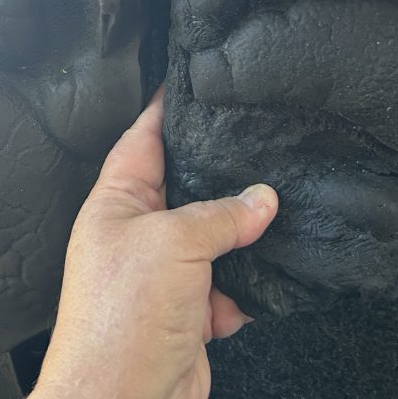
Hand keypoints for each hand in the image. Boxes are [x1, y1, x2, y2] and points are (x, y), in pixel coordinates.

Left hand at [31, 88, 277, 398]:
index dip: (164, 109)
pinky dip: (249, 288)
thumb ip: (220, 215)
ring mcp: (164, 277)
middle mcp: (138, 236)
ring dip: (244, 235)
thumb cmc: (121, 318)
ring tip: (281, 207)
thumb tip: (263, 198)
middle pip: (185, 189)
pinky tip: (273, 276)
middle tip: (257, 140)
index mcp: (117, 205)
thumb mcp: (173, 244)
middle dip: (219, 172)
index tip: (187, 80)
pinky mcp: (189, 315)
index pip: (142, 140)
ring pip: (214, 240)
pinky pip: (228, 289)